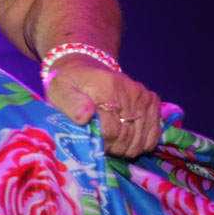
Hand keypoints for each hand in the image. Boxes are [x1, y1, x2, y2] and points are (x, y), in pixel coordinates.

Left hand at [44, 54, 161, 157]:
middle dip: (113, 147)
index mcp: (105, 87)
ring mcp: (143, 95)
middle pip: (128, 137)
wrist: (83, 66)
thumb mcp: (59, 91)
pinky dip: (141, 143)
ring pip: (142, 140)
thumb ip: (70, 104)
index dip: (102, 143)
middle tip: (99, 143)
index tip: (92, 141)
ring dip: (126, 147)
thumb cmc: (68, 83)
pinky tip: (126, 138)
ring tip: (110, 140)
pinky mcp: (151, 100)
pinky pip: (154, 134)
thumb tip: (84, 116)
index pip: (112, 130)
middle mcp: (129, 90)